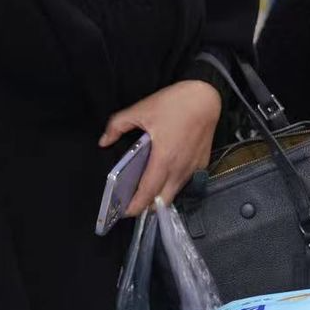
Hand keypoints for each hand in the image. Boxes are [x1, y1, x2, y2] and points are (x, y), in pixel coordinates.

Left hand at [100, 80, 222, 216]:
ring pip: (174, 193)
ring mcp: (192, 168)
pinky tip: (164, 176)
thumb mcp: (141, 110)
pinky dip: (173, 185)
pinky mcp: (202, 164)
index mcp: (163, 159)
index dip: (135, 206)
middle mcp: (179, 169)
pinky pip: (185, 182)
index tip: (123, 212)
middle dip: (146, 207)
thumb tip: (104, 141)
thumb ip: (117, 125)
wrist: (205, 98)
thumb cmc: (174, 104)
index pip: (148, 193)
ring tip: (146, 192)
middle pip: (162, 202)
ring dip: (160, 197)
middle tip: (132, 204)